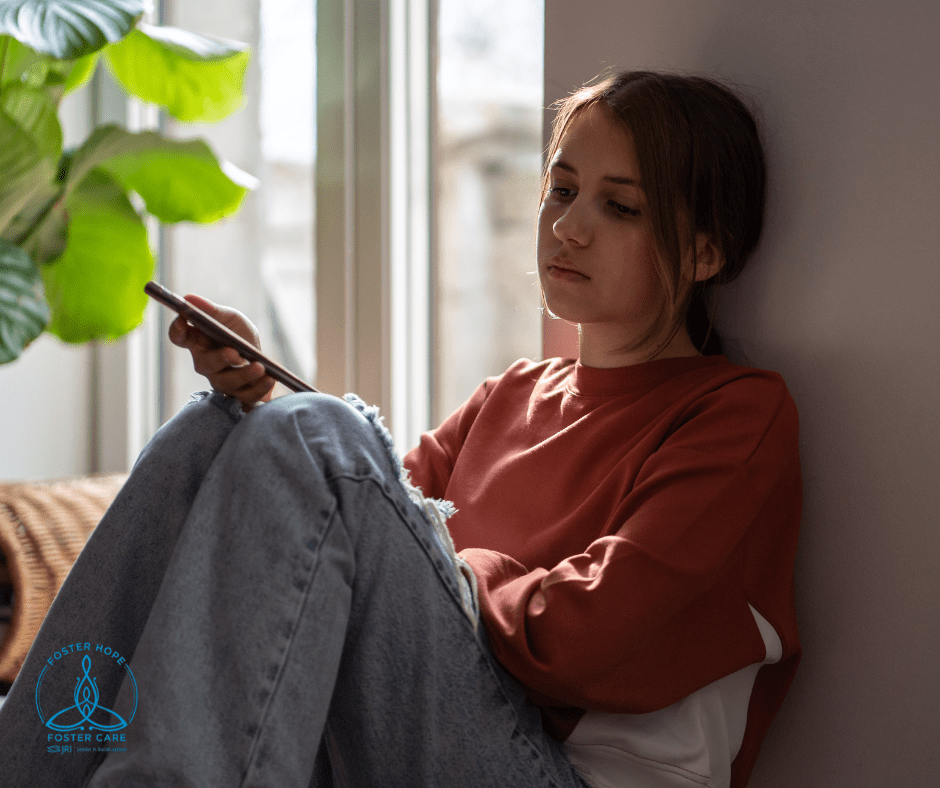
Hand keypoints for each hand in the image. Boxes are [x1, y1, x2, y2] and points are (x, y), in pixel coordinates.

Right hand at [168, 294, 275, 409]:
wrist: (264, 361)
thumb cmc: (240, 336)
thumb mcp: (230, 319)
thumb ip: (212, 311)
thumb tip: (188, 298)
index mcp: (198, 341)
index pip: (179, 337)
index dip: (177, 329)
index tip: (183, 319)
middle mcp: (205, 363)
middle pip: (205, 363)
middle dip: (220, 358)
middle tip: (234, 352)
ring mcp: (221, 382)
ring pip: (227, 382)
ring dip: (244, 374)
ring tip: (260, 367)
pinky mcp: (238, 396)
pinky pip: (246, 397)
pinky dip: (259, 387)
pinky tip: (270, 378)